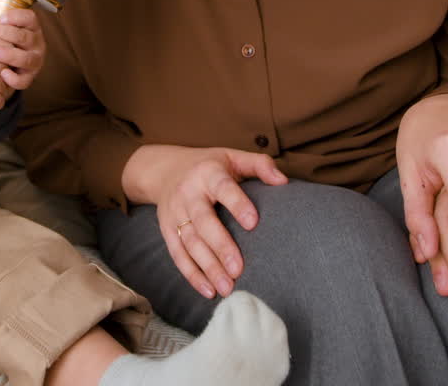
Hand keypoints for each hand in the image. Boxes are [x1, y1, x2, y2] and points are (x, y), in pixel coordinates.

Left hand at [0, 8, 45, 91]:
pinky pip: (24, 80)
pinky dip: (14, 78)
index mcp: (29, 28)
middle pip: (26, 37)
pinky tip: (3, 73)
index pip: (29, 18)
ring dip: (11, 55)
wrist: (4, 65)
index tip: (1, 17)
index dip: (17, 17)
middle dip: (8, 33)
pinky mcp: (28, 77)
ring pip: (28, 59)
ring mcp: (34, 61)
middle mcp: (35, 43)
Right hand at [121, 144, 288, 299]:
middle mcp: (188, 193)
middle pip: (203, 222)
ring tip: (227, 288)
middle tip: (239, 269)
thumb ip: (260, 165)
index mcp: (208, 173)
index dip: (237, 204)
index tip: (253, 223)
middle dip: (220, 246)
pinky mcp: (167, 230)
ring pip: (189, 243)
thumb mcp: (233, 157)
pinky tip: (209, 291)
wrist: (164, 170)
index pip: (223, 188)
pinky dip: (192, 275)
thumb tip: (284, 181)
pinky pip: (178, 255)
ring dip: (207, 267)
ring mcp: (175, 213)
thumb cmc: (210, 166)